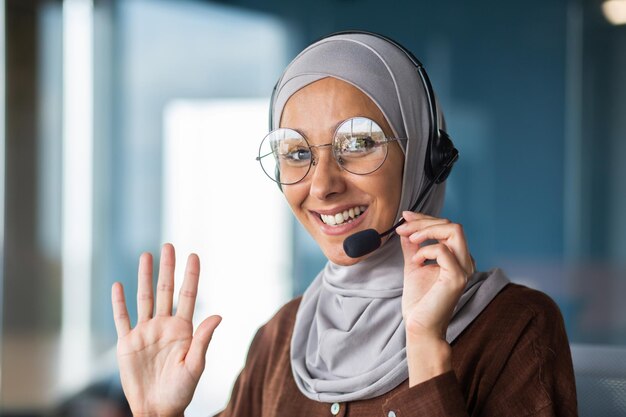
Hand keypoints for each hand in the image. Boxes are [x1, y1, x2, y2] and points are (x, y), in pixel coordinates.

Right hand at [111, 243, 221, 416]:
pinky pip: (122, 319)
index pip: (188, 296)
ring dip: (144, 277)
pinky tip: (118, 285)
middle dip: (167, 268)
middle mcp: (164, 325)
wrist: (157, 409)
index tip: (194, 255)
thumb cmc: (181, 391)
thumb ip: (203, 340)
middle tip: (169, 245)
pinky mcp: (127, 343)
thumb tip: (218, 315)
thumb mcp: (195, 366)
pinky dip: (119, 303)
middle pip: (165, 290)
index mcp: (183, 329)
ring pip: (144, 298)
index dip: (191, 276)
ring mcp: (145, 332)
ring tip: (146, 255)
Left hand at [395, 211, 473, 384]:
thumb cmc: (419, 300)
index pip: (447, 227)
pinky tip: (416, 261)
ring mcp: (464, 269)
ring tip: (410, 239)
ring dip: (427, 230)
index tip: (405, 217)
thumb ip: (413, 246)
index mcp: (457, 257)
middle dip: (424, 222)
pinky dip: (426, 250)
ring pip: (454, 231)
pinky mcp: (457, 278)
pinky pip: (443, 251)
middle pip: (452, 225)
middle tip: (402, 227)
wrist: (420, 326)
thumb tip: (406, 227)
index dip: (425, 218)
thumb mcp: (413, 265)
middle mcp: (465, 261)